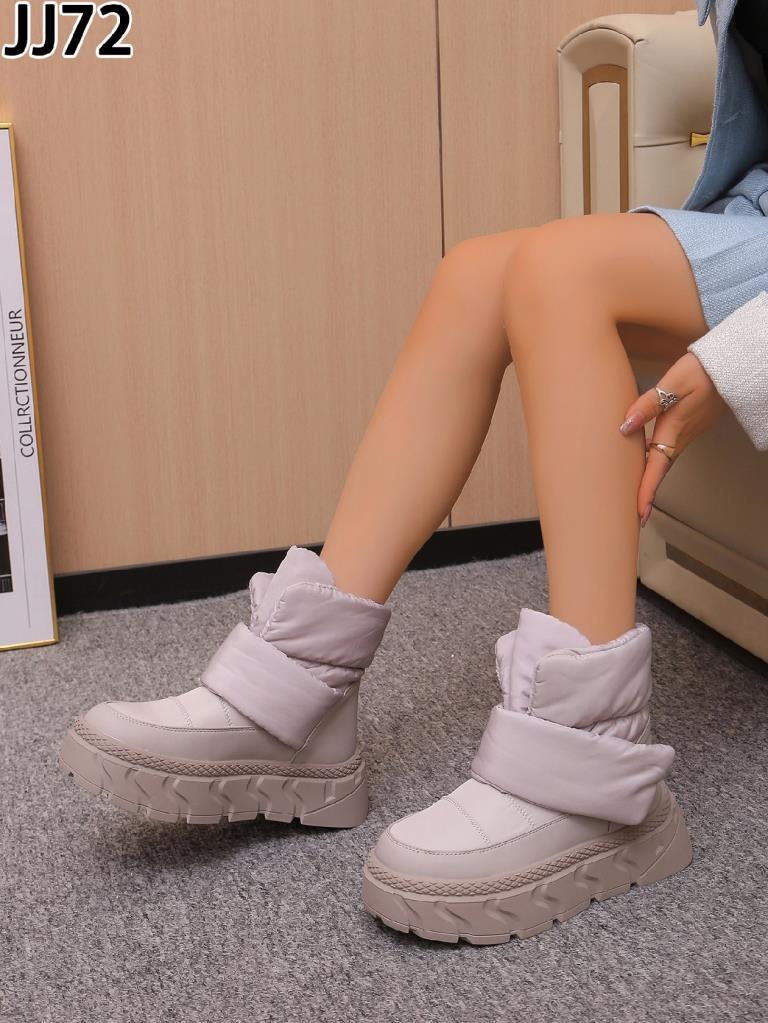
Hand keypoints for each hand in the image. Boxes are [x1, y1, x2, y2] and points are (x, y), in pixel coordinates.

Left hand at [618, 352, 726, 526]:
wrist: (730, 366)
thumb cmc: (702, 371)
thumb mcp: (673, 382)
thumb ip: (649, 404)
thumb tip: (625, 426)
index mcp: (673, 430)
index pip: (656, 468)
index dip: (646, 492)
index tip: (639, 515)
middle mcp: (680, 437)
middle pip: (659, 471)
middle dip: (647, 494)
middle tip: (635, 516)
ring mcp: (686, 433)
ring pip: (663, 461)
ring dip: (650, 479)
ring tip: (636, 495)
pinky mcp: (688, 425)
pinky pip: (667, 449)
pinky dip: (655, 461)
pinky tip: (644, 459)